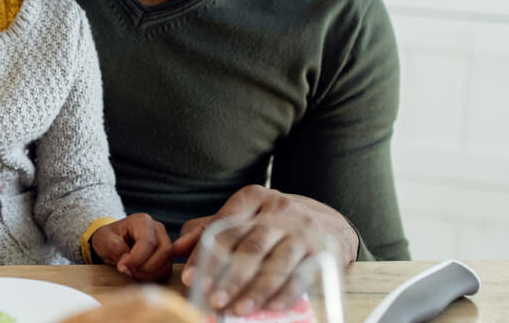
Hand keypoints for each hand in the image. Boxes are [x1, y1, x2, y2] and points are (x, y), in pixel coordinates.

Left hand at [90, 214, 172, 281]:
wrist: (111, 242)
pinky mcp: (165, 256)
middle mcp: (157, 230)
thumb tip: (126, 260)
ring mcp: (164, 242)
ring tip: (131, 271)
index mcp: (142, 221)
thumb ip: (114, 246)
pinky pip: (166, 270)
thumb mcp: (103, 239)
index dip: (136, 259)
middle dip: (145, 267)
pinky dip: (152, 277)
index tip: (121, 266)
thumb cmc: (109, 238)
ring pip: (167, 263)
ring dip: (148, 274)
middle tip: (128, 269)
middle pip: (164, 251)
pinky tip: (138, 274)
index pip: (148, 242)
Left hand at [171, 186, 359, 316]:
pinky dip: (285, 294)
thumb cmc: (275, 223)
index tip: (189, 278)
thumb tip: (178, 247)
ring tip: (239, 309)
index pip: (223, 227)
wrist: (330, 223)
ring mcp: (302, 231)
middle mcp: (279, 211)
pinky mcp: (322, 251)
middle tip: (214, 299)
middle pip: (250, 246)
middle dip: (230, 276)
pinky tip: (270, 308)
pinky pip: (301, 276)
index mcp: (254, 198)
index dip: (204, 255)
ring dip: (256, 290)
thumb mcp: (245, 216)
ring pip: (276, 264)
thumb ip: (210, 229)